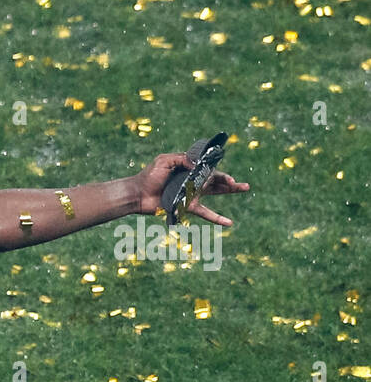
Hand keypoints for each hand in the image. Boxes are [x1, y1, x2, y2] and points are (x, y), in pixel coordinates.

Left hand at [131, 151, 249, 225]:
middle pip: (216, 180)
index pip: (209, 169)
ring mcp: (191, 194)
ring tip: (245, 188)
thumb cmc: (148, 176)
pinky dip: (217, 218)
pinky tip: (229, 223)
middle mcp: (192, 182)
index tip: (228, 178)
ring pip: (215, 193)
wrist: (137, 193)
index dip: (220, 172)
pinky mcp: (187, 206)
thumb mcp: (164, 161)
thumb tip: (197, 164)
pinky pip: (205, 212)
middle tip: (244, 185)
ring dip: (230, 191)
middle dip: (230, 182)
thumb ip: (182, 158)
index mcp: (189, 169)